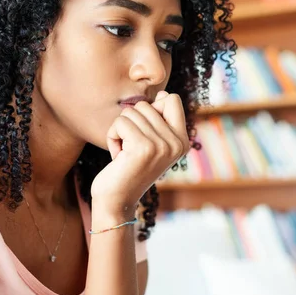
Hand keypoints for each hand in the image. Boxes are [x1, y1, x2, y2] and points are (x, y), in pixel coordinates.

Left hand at [91, 91, 189, 219]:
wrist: (116, 201)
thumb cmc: (129, 169)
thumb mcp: (152, 143)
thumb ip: (159, 120)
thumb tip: (163, 93)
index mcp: (183, 141)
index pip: (172, 99)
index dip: (152, 108)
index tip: (145, 133)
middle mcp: (177, 143)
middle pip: (146, 105)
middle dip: (131, 123)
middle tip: (131, 148)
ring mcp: (162, 146)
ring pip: (131, 112)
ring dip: (120, 131)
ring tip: (124, 153)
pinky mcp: (143, 148)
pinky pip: (120, 122)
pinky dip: (112, 136)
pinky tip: (117, 155)